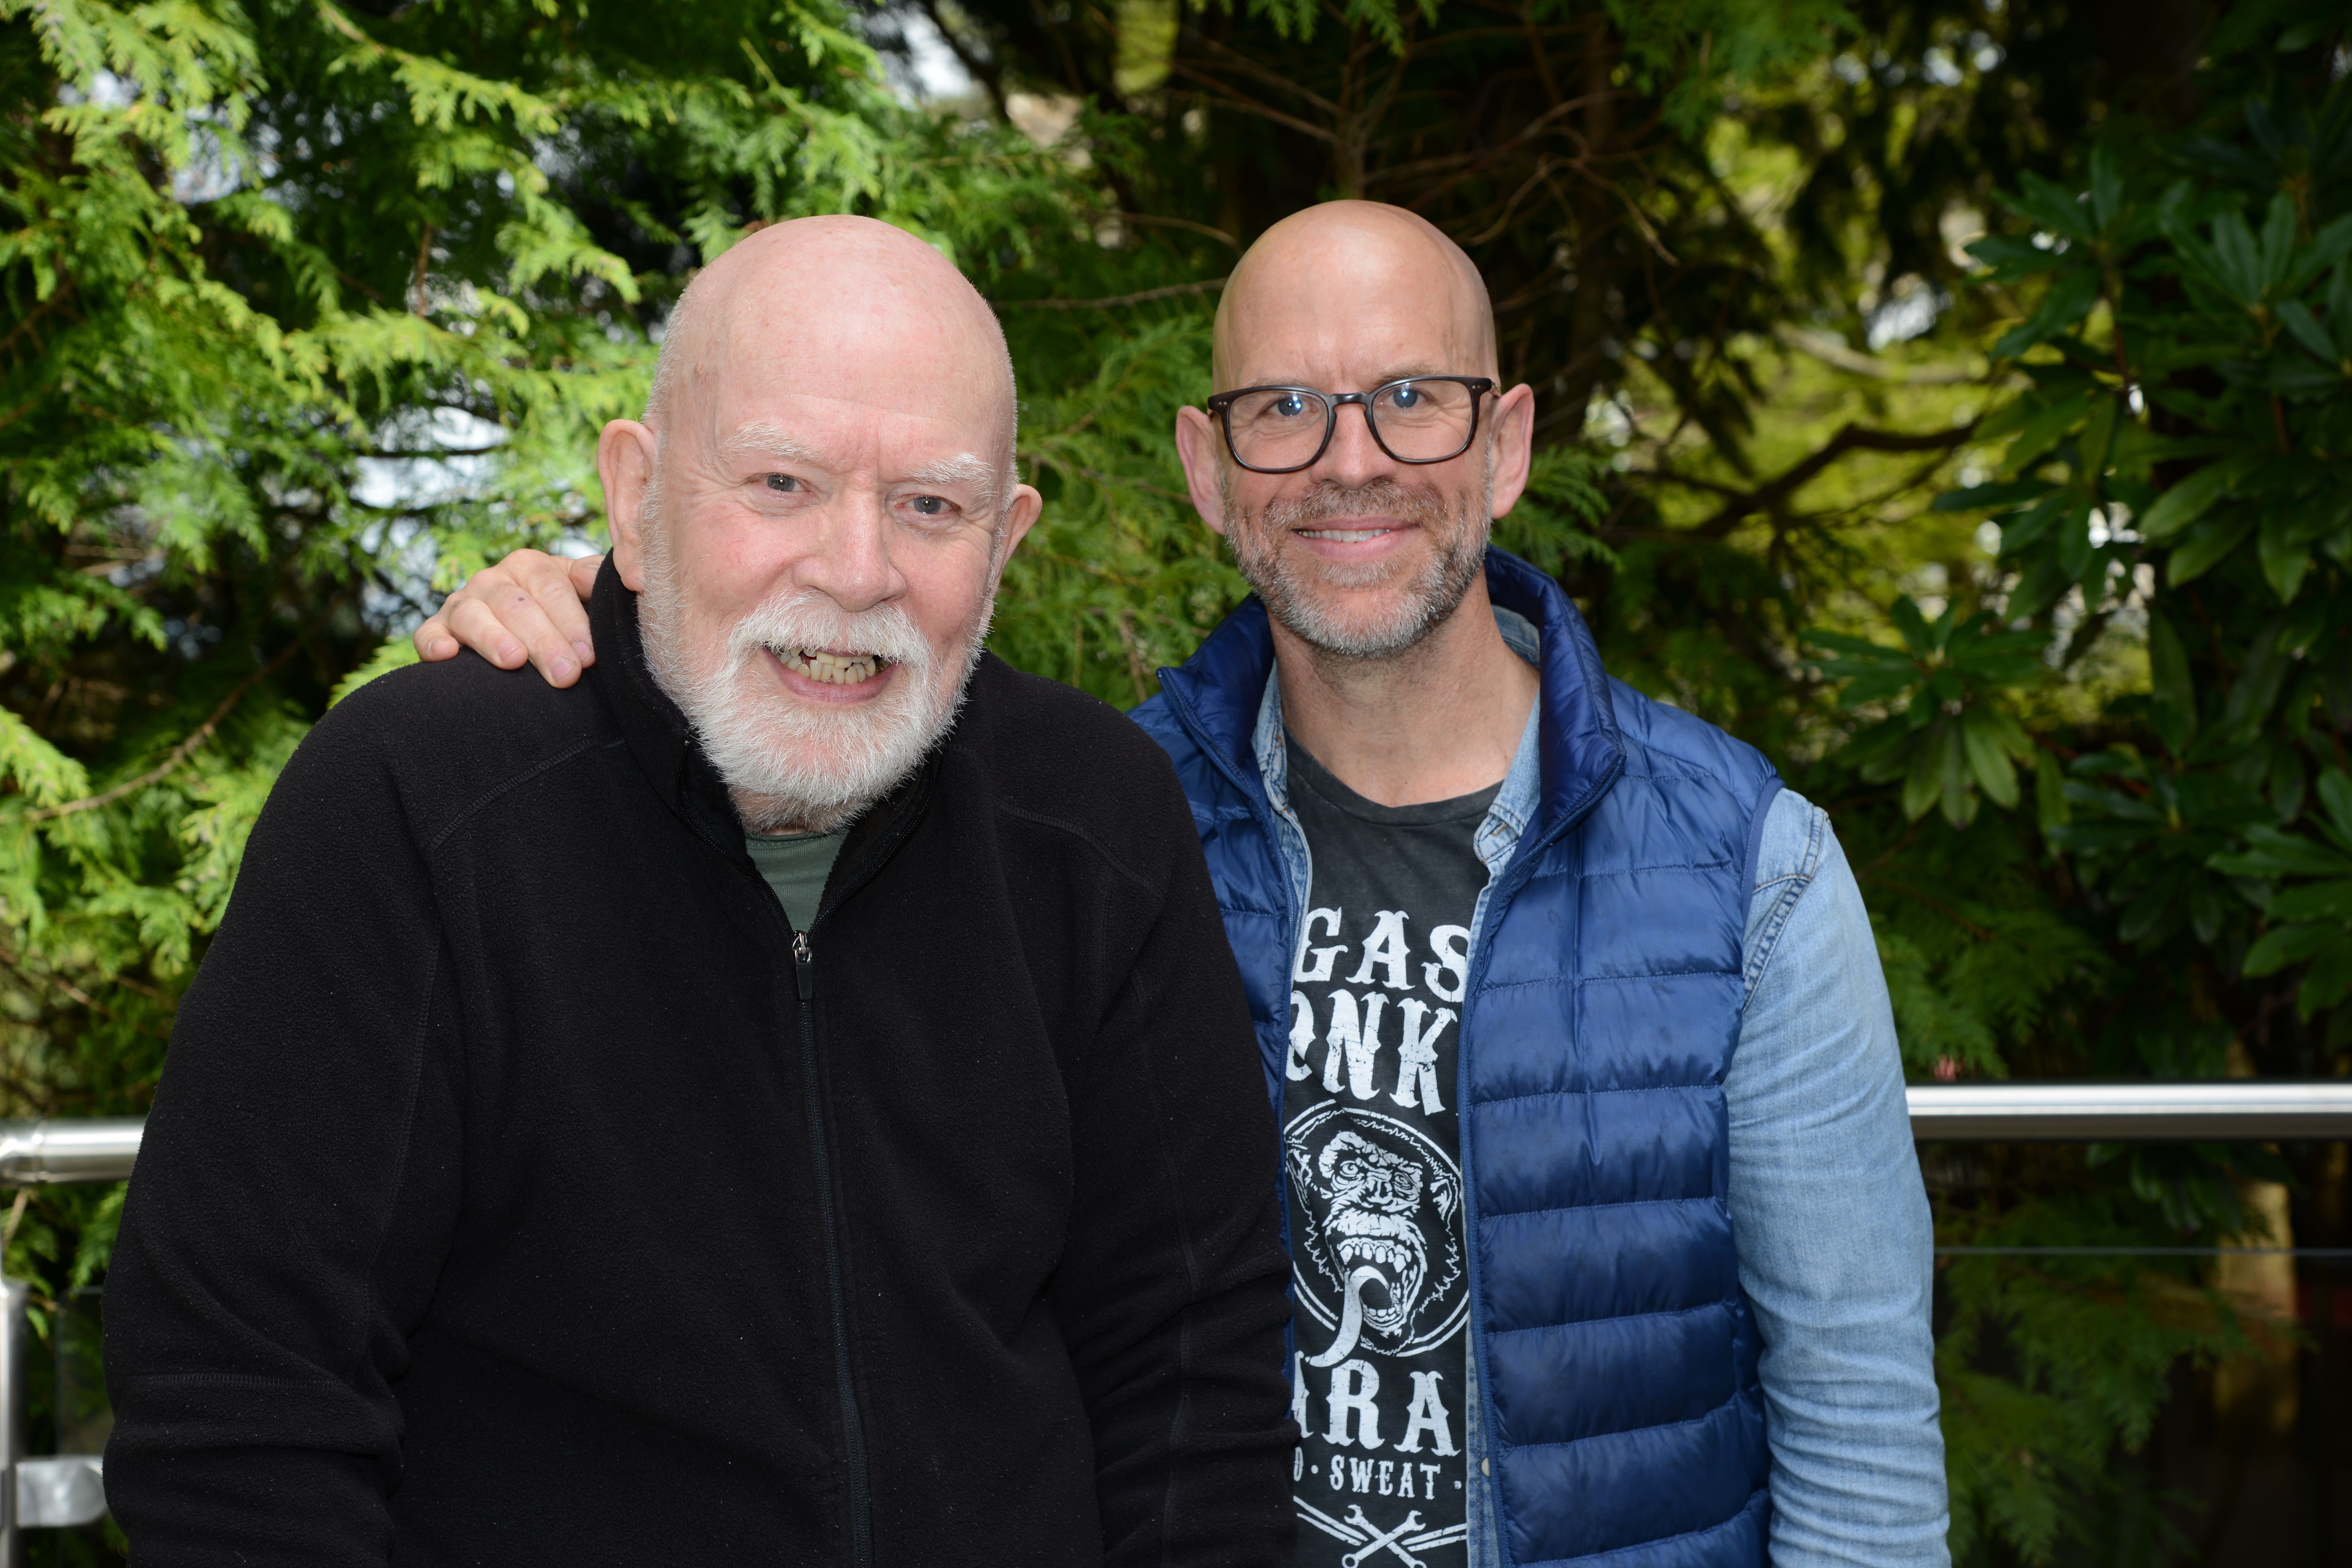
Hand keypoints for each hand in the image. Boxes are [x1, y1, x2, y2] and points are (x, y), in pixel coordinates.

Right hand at [414, 550, 603, 687]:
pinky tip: (446, 654)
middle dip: (543, 641)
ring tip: (514, 661)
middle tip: (566, 673)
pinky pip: (427, 633)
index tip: (589, 655)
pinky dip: (433, 642)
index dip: (571, 620)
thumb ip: (595, 581)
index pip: (550, 587)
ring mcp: (462, 604)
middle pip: (516, 605)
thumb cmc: (562, 615)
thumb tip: (625, 577)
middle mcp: (493, 581)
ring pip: (473, 616)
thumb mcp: (583, 591)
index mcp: (530, 567)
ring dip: (493, 638)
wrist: (527, 635)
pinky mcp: (437, 629)